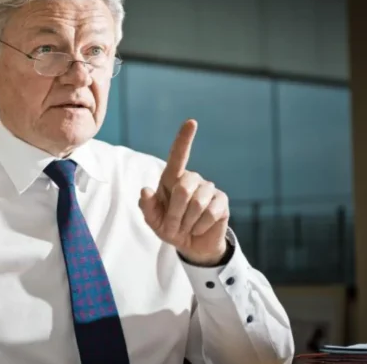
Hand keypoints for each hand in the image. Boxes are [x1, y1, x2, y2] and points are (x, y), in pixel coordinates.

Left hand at [139, 119, 229, 265]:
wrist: (192, 245)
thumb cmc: (170, 227)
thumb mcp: (153, 221)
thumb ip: (147, 207)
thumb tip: (145, 190)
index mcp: (172, 179)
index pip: (178, 156)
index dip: (184, 139)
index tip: (191, 122)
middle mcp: (192, 179)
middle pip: (183, 188)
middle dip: (175, 213)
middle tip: (174, 226)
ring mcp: (209, 189)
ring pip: (197, 203)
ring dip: (187, 222)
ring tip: (186, 227)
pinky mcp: (222, 201)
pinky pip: (210, 213)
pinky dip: (200, 226)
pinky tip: (199, 228)